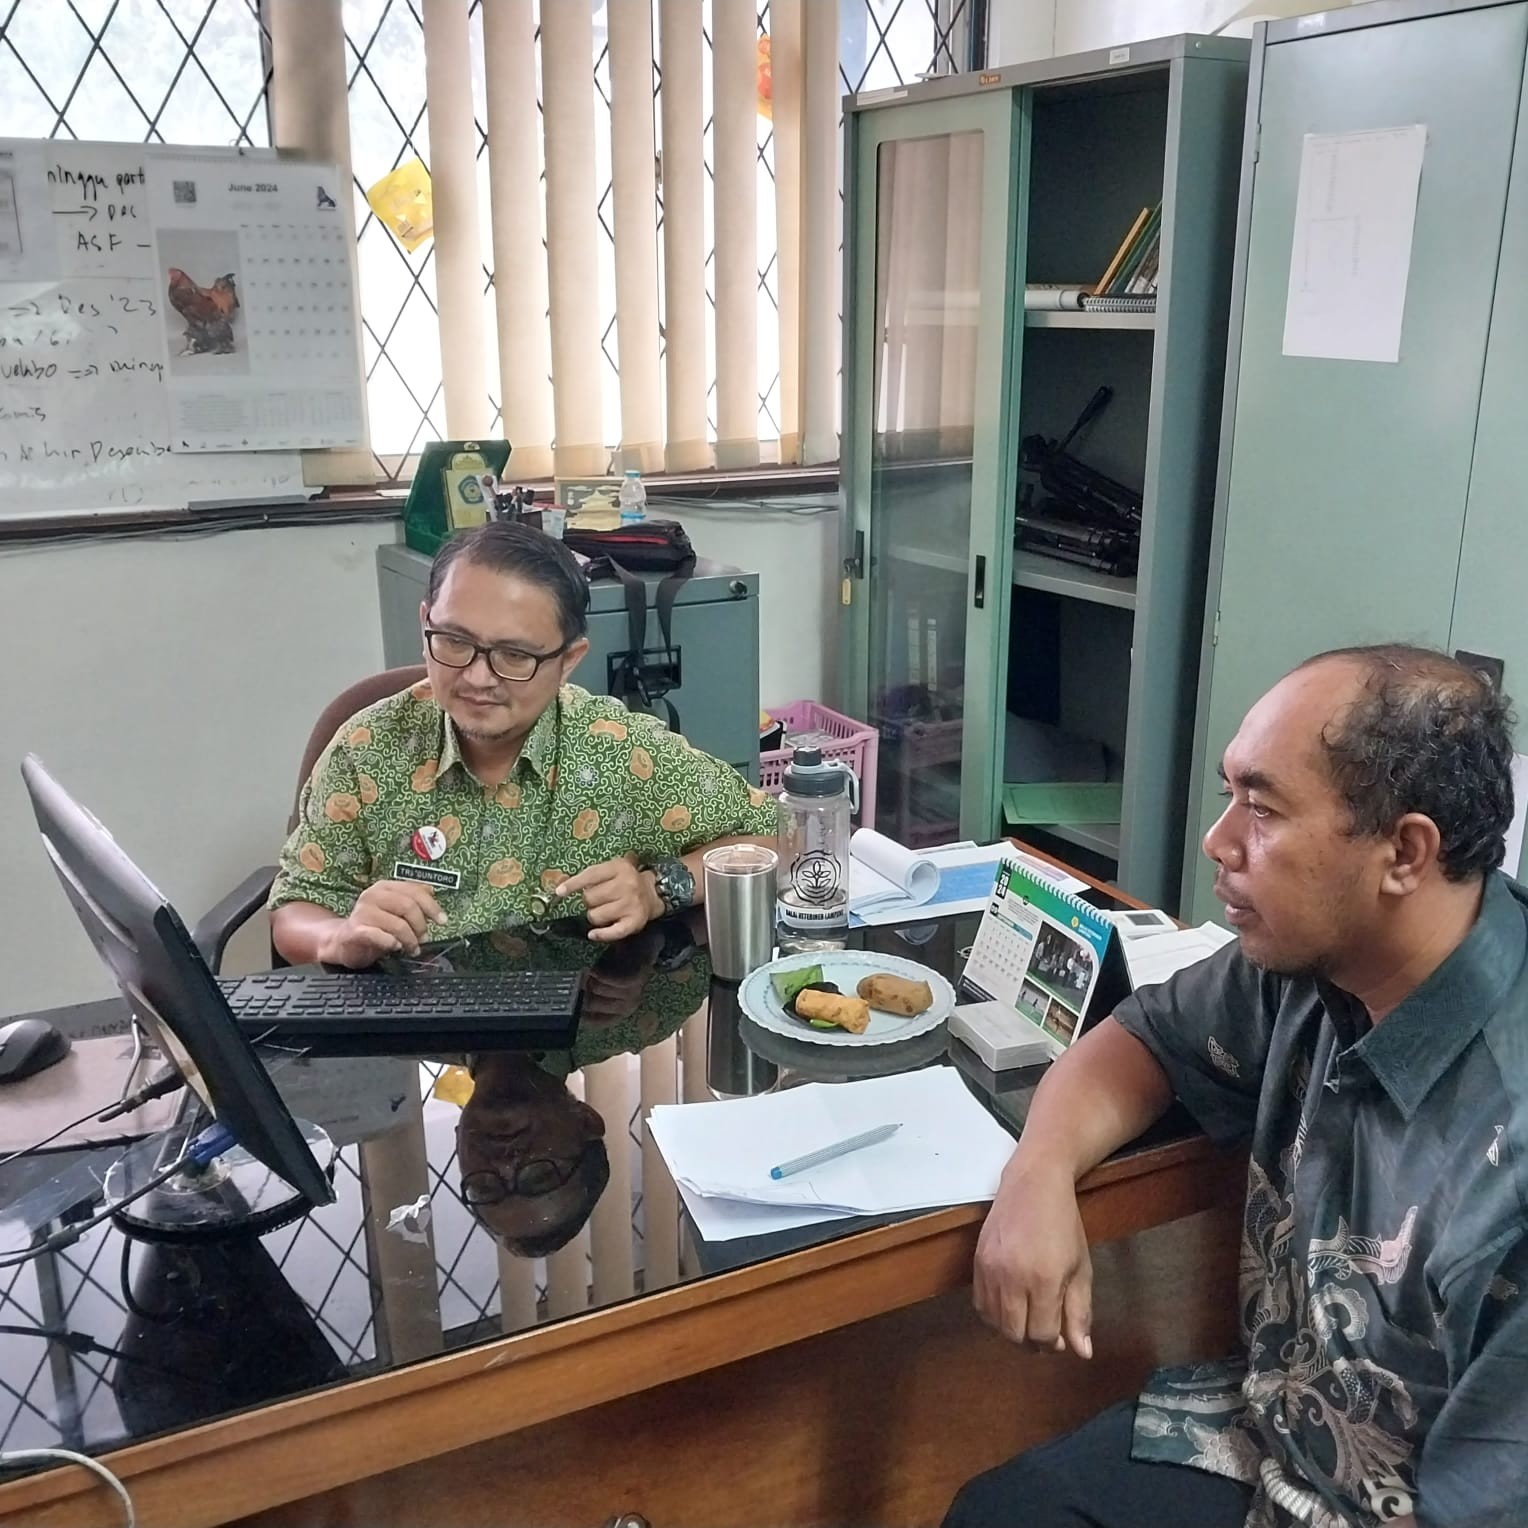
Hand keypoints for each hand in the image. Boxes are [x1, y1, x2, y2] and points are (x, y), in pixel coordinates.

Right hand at [316, 880, 447, 966]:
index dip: (432, 906)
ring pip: (398, 924)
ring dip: (410, 940)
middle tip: (424, 938)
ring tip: (412, 948)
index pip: (414, 891)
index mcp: (384, 887)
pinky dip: (392, 943)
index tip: (442, 921)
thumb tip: (431, 891)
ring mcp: (362, 912)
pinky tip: (396, 947)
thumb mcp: (394, 909)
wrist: (344, 941)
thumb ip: (411, 899)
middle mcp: (372, 896)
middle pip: (408, 906)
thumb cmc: (373, 925)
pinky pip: (380, 936)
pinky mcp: (355, 931)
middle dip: (421, 925)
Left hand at [557, 856, 662, 943]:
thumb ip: (591, 875)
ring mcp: (631, 904)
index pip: (591, 875)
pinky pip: (612, 932)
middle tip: (599, 899)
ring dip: (595, 916)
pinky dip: (601, 934)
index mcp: (619, 867)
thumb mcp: (612, 869)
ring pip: (595, 916)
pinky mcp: (635, 922)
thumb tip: (560, 885)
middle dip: (589, 901)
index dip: (573, 884)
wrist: (653, 893)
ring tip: (605, 911)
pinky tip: (594, 934)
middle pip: (590, 898)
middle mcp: (627, 885)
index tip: (559, 892)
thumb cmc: (626, 880)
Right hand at [973, 1159, 1093, 1359]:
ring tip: (1027, 1320)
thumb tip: (1082, 1353)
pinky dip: (993, 1315)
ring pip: (994, 1323)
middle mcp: (1012, 1278)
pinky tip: (1008, 1307)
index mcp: (1044, 1280)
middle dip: (1031, 1342)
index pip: (1041, 1334)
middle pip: (1015, 1334)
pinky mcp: (977, 1261)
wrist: (1034, 1183)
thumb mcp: (1081, 1268)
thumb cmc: (1064, 1224)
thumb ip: (1080, 1312)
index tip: (1060, 1337)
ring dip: (1011, 1330)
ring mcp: (990, 1270)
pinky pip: (979, 1304)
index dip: (1052, 1343)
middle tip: (1044, 1332)